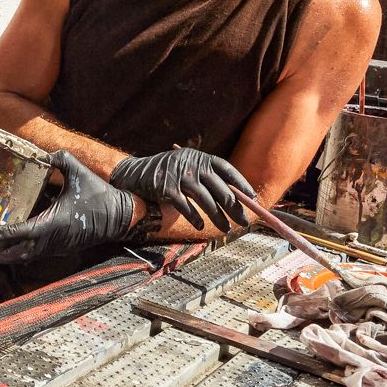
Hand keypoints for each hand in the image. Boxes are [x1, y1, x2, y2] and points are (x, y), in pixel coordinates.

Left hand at [0, 151, 137, 264]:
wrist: (122, 216)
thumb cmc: (99, 194)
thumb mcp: (78, 171)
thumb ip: (58, 159)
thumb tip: (41, 154)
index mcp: (52, 224)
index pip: (17, 233)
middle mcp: (52, 240)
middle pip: (16, 253)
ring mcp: (57, 247)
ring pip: (25, 256)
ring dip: (6, 253)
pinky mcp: (61, 248)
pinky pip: (36, 253)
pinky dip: (20, 251)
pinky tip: (12, 242)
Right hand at [109, 147, 252, 234]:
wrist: (134, 174)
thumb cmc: (166, 174)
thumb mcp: (187, 167)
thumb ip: (206, 177)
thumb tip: (233, 196)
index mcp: (200, 157)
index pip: (227, 169)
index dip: (241, 184)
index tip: (252, 199)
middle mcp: (192, 164)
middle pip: (220, 188)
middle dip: (234, 207)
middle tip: (243, 221)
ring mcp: (179, 176)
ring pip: (206, 200)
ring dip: (218, 217)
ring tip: (226, 229)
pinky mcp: (167, 189)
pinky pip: (186, 207)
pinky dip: (195, 217)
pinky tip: (201, 226)